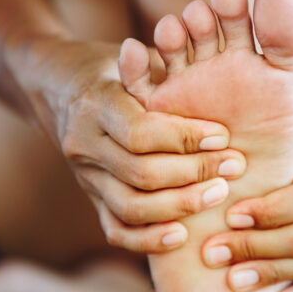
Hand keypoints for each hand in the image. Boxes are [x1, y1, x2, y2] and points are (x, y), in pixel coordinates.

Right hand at [5, 36, 246, 252]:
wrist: (57, 86)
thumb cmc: (110, 67)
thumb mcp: (133, 56)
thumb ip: (163, 65)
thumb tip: (205, 52)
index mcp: (95, 102)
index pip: (141, 132)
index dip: (186, 138)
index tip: (223, 136)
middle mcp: (83, 142)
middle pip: (141, 172)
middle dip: (195, 173)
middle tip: (235, 165)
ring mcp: (83, 175)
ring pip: (131, 206)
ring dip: (180, 205)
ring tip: (219, 193)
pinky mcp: (89, 197)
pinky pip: (115, 230)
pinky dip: (148, 239)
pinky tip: (182, 234)